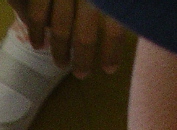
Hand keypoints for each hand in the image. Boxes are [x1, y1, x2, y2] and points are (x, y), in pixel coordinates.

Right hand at [8, 0, 128, 74]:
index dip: (111, 52)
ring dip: (60, 51)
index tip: (108, 70)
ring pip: (60, 28)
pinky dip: (36, 31)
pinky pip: (37, 12)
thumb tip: (140, 18)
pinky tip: (38, 44)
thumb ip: (126, 3)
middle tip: (82, 75)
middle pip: (85, 34)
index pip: (114, 27)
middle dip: (83, 59)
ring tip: (61, 65)